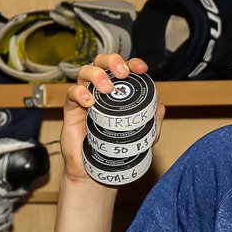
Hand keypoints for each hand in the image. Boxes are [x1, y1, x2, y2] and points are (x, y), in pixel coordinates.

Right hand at [61, 54, 164, 185]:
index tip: (142, 68)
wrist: (96, 171)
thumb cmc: (118, 149)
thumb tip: (160, 101)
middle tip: (122, 73)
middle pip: (102, 62)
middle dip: (112, 61)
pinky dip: (79, 92)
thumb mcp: (143, 135)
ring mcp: (85, 98)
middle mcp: (101, 90)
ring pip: (85, 72)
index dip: (132, 63)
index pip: (124, 69)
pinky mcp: (71, 110)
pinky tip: (89, 102)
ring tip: (107, 89)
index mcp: (120, 92)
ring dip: (97, 75)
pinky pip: (71, 93)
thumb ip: (153, 118)